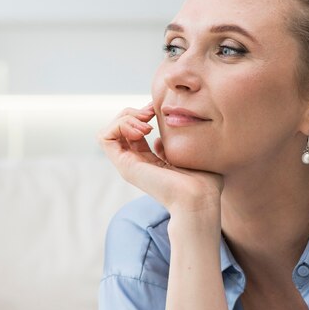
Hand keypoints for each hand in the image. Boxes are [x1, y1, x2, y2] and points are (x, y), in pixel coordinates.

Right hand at [99, 103, 222, 214]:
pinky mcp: (125, 166)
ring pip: (108, 131)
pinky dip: (120, 125)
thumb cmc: (203, 183)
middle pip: (118, 129)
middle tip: (151, 113)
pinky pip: (105, 138)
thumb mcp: (187, 157)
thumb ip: (173, 147)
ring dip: (125, 118)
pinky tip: (142, 129)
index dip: (141, 115)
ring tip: (147, 124)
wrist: (199, 198)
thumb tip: (159, 140)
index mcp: (149, 161)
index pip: (133, 132)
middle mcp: (136, 163)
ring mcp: (128, 165)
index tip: (157, 111)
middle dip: (132, 113)